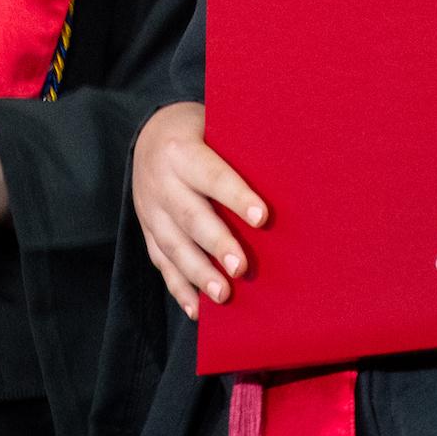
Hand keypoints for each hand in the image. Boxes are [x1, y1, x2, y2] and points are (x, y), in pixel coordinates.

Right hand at [131, 101, 266, 319]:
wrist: (147, 135)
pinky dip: (178, 287)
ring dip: (198, 273)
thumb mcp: (214, 125)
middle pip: (191, 217)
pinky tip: (197, 309)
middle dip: (217, 244)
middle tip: (242, 268)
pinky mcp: (147, 230)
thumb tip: (289, 172)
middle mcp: (161, 182)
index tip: (262, 217)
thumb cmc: (200, 131)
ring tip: (223, 295)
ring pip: (173, 245)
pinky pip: (160, 262)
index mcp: (181, 151)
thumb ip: (238, 147)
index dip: (237, 196)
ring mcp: (150, 210)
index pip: (212, 175)